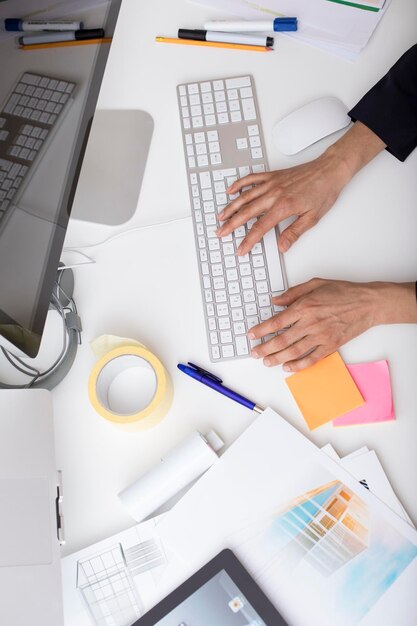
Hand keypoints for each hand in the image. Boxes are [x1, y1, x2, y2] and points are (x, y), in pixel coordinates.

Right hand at [217, 153, 348, 254]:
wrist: (330, 170)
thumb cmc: (324, 191)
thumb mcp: (312, 218)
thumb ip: (294, 233)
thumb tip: (282, 246)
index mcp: (283, 207)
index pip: (260, 228)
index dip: (248, 241)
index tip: (241, 249)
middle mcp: (274, 194)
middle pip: (246, 212)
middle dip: (231, 224)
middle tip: (220, 233)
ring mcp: (271, 183)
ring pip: (244, 196)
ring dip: (230, 207)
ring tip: (220, 216)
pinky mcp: (272, 176)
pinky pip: (251, 179)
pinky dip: (239, 184)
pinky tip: (231, 191)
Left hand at [248, 279, 416, 370]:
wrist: (368, 303)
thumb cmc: (343, 292)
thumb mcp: (315, 284)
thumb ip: (292, 293)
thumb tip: (275, 301)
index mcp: (305, 307)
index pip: (276, 322)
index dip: (261, 330)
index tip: (251, 335)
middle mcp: (311, 323)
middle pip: (281, 340)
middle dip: (264, 348)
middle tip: (254, 353)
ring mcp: (321, 336)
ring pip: (294, 352)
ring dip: (277, 358)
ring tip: (266, 362)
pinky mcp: (331, 346)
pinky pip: (312, 359)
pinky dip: (298, 365)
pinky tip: (288, 368)